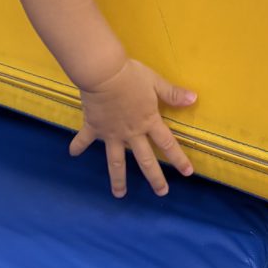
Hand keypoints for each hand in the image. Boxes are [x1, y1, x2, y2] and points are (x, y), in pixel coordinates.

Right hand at [69, 58, 196, 197]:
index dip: (178, 158)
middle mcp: (132, 133)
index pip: (167, 143)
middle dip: (154, 177)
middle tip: (161, 192)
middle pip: (145, 159)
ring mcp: (111, 133)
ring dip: (118, 179)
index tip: (187, 173)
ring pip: (116, 161)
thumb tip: (194, 98)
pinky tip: (73, 154)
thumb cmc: (131, 75)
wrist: (104, 73)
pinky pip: (84, 139)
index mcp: (148, 121)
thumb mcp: (155, 81)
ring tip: (119, 194)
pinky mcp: (94, 127)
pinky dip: (78, 146)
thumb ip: (173, 93)